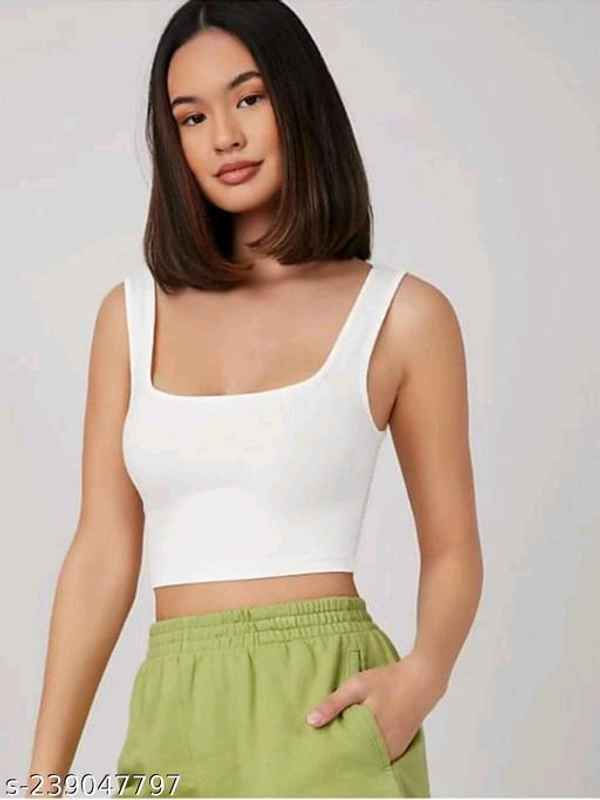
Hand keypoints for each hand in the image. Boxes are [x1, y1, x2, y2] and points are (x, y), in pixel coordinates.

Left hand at [306, 652, 445, 762]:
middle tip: (330, 742)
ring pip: (369, 758)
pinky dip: (370, 750)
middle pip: (356, 757)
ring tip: (345, 740)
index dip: (332, 749)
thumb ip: (334, 703)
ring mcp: (394, 749)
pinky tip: (362, 739)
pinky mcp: (401, 747)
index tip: (321, 744)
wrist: (422, 680)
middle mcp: (384, 746)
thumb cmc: (390, 680)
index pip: (344, 752)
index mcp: (371, 732)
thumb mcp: (357, 685)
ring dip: (357, 751)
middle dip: (343, 752)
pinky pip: (381, 755)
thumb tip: (311, 721)